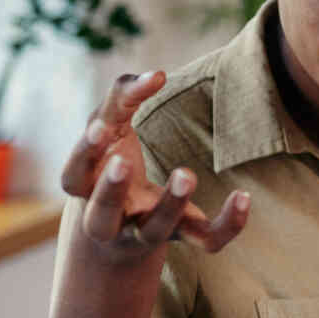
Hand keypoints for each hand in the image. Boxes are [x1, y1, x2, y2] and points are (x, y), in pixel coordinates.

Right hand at [59, 71, 249, 267]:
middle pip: (103, 215)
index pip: (74, 176)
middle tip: (123, 162)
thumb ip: (122, 98)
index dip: (84, 154)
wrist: (121, 222)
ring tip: (186, 173)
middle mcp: (109, 218)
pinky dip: (228, 224)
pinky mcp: (184, 237)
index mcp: (84, 187)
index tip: (102, 128)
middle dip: (111, 190)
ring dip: (170, 204)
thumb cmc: (111, 158)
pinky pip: (207, 242)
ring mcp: (145, 232)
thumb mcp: (107, 128)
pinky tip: (243, 197)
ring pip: (155, 231)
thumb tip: (157, 75)